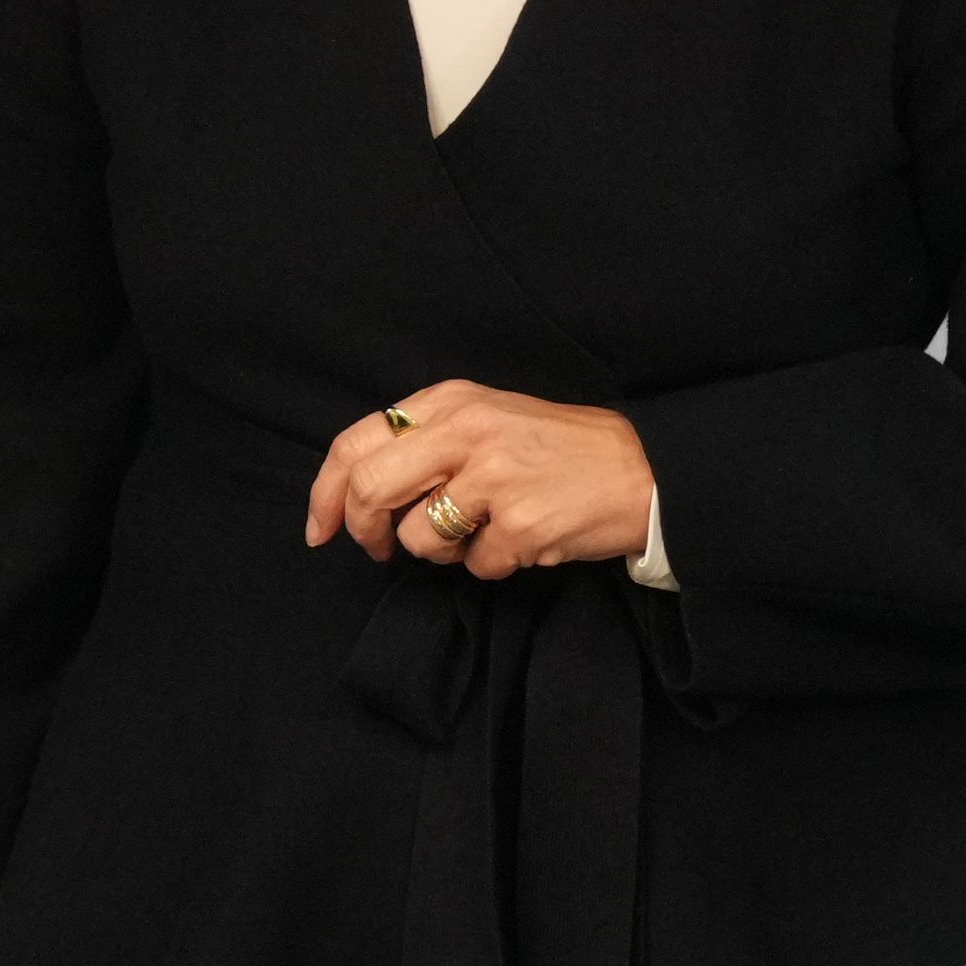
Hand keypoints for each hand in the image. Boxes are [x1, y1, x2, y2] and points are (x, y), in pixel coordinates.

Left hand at [307, 379, 654, 579]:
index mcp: (451, 400)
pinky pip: (475, 566)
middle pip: (371, 490)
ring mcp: (494, 477)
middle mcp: (467, 430)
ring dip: (444, 552)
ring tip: (487, 530)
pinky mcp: (520, 523)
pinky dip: (494, 564)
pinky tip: (526, 539)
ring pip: (418, 538)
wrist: (645, 470)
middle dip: (363, 531)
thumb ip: (427, 441)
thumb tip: (358, 492)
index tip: (320, 530)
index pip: (356, 443)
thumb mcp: (489, 418)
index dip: (326, 493)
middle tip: (378, 550)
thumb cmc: (559, 449)